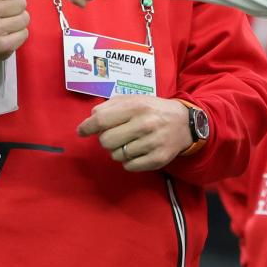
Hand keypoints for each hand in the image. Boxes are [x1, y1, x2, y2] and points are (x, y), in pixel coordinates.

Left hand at [78, 95, 192, 170]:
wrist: (186, 123)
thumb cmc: (154, 110)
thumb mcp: (136, 99)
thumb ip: (112, 105)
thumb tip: (91, 117)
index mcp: (137, 106)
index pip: (102, 120)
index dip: (87, 127)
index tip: (81, 131)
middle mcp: (145, 124)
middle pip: (105, 141)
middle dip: (106, 139)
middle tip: (116, 135)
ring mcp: (152, 143)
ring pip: (116, 155)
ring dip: (118, 151)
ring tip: (130, 142)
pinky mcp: (158, 159)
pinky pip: (129, 166)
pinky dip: (129, 161)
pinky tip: (138, 151)